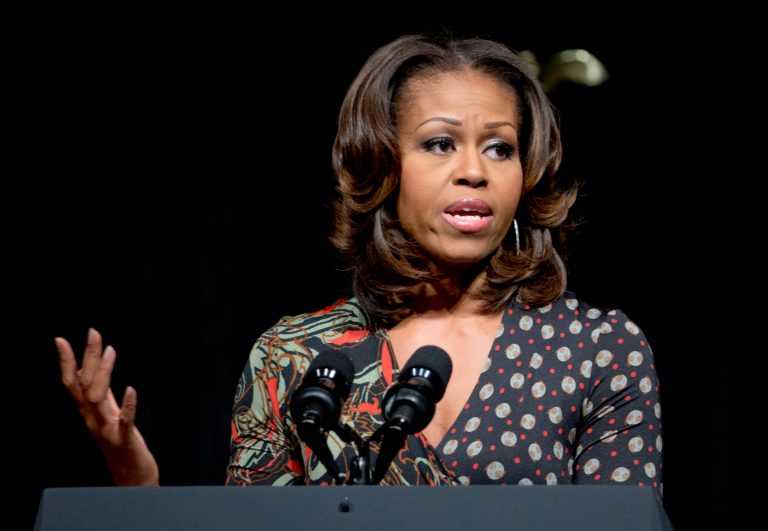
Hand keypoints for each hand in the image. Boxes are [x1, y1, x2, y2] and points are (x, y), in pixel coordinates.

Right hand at [56, 328, 159, 485]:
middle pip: (84, 385)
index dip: (66, 362)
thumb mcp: (110, 414)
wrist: (132, 476)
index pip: (72, 383)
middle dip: (87, 358)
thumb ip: (103, 393)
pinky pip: (124, 421)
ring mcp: (106, 430)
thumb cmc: (121, 443)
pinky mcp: (124, 439)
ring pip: (97, 399)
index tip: (60, 339)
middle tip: (93, 332)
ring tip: (111, 350)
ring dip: (103, 373)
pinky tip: (132, 389)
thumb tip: (96, 367)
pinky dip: (128, 405)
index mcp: (89, 412)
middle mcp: (92, 419)